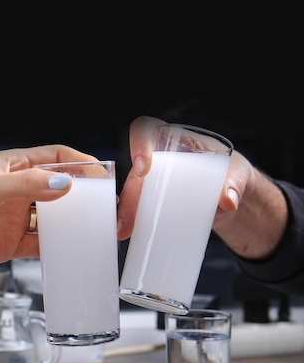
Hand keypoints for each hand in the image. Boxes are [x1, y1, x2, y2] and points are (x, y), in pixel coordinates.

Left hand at [0, 145, 95, 267]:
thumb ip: (28, 186)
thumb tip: (63, 184)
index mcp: (14, 166)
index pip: (55, 157)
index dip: (79, 163)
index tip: (100, 172)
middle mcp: (18, 191)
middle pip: (58, 188)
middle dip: (81, 196)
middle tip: (103, 205)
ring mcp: (14, 217)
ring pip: (52, 219)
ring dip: (70, 223)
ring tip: (91, 229)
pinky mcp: (9, 243)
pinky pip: (39, 245)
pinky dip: (55, 247)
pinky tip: (67, 249)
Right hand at [117, 115, 252, 240]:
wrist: (232, 197)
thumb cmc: (232, 174)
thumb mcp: (237, 175)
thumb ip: (235, 184)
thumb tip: (228, 200)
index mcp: (176, 140)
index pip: (147, 130)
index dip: (140, 143)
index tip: (143, 168)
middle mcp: (159, 158)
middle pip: (136, 168)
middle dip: (130, 193)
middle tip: (129, 215)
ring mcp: (155, 182)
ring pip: (133, 190)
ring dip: (126, 210)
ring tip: (125, 230)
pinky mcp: (156, 202)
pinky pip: (138, 207)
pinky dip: (132, 220)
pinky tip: (128, 233)